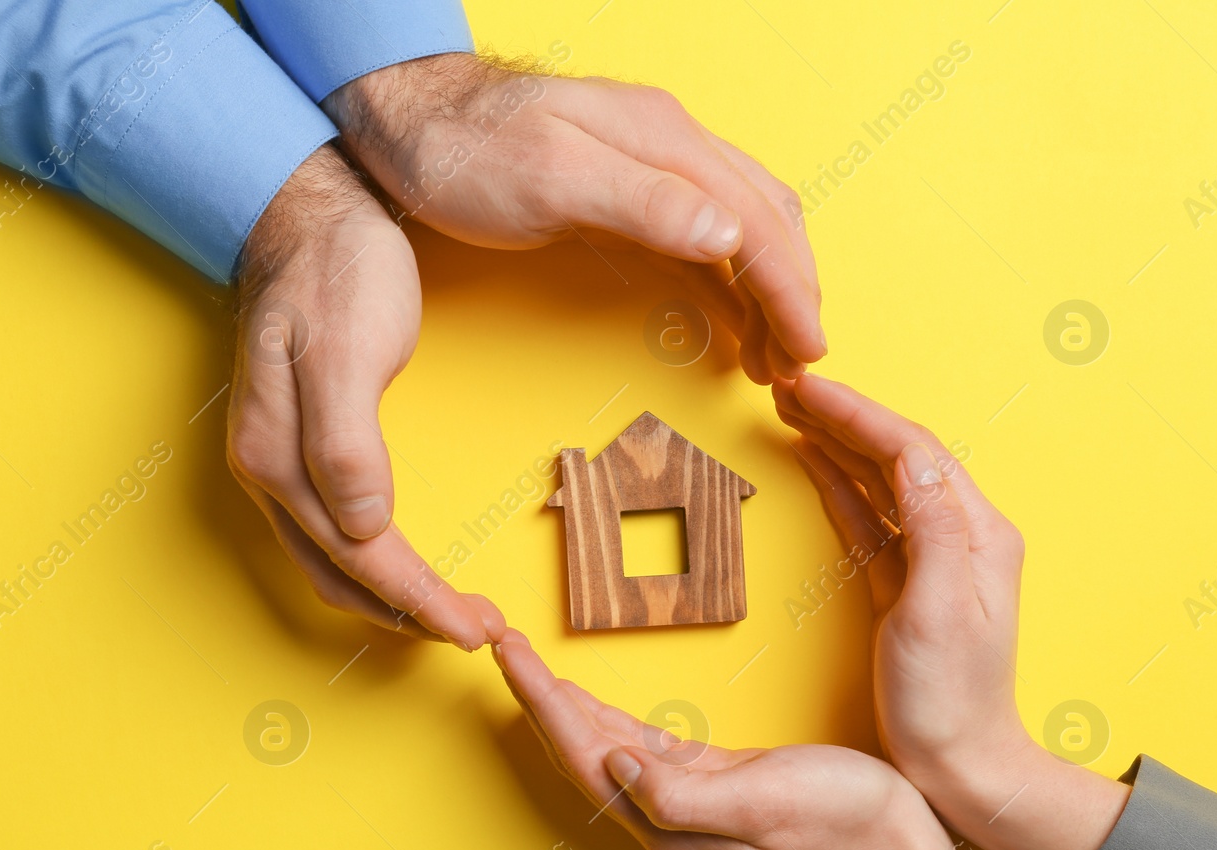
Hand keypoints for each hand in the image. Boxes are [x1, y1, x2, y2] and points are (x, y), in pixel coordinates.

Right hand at [230, 145, 502, 648]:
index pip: (357, 557)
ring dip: (392, 600)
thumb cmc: (335, 270)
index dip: (417, 600)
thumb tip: (364, 529)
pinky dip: (374, 566)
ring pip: (333, 564)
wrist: (309, 213)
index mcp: (277, 457)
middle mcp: (267, 473)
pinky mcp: (297, 448)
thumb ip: (346, 443)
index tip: (474, 630)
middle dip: (411, 613)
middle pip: (342, 576)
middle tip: (480, 630)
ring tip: (454, 613)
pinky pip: (332, 535)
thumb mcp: (347, 348)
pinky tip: (409, 567)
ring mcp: (276, 464)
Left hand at [323, 54, 824, 383]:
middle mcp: (670, 145)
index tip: (809, 349)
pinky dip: (729, 279)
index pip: (756, 220)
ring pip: (743, 225)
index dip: (791, 289)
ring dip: (768, 290)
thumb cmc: (466, 150)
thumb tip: (728, 235)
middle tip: (798, 363)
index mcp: (664, 140)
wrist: (407, 118)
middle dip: (794, 293)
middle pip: (766, 219)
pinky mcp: (625, 187)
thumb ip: (643, 204)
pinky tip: (730, 316)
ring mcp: (651, 164)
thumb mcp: (551, 177)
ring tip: (774, 355)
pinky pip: (703, 233)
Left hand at [492, 628, 990, 849]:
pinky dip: (602, 715)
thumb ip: (680, 793)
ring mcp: (681, 800)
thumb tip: (613, 764)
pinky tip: (582, 696)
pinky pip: (635, 743)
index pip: (581, 754)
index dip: (540, 701)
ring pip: (599, 744)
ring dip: (560, 701)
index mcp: (665, 824)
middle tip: (499, 642)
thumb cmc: (838, 820)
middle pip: (577, 748)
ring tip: (524, 661)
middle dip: (535, 695)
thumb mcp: (759, 803)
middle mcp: (661, 817)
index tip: (508, 653)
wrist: (894, 844)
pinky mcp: (705, 779)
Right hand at [773, 373, 1128, 849]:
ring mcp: (932, 559)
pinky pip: (869, 518)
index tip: (806, 388)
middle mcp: (960, 536)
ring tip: (793, 412)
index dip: (857, 413)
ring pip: (880, 480)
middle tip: (788, 388)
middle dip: (843, 416)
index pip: (912, 450)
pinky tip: (814, 464)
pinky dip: (839, 485)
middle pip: (897, 455)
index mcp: (976, 534)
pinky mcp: (904, 585)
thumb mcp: (938, 608)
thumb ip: (930, 526)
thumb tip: (910, 456)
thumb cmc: (950, 699)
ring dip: (838, 442)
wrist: (961, 768)